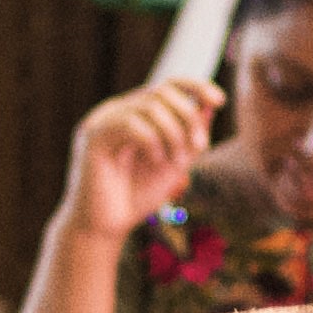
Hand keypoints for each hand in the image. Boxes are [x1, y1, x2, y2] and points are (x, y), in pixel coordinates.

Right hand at [55, 78, 219, 247]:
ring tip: (177, 161)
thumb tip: (210, 104)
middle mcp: (117, 111)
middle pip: (162, 91)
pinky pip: (131, 122)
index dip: (196, 86)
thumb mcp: (175, 163)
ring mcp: (103, 121)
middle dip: (189, 116)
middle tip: (200, 145)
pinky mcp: (93, 136)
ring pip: (150, 104)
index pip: (168, 85)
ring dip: (174, 132)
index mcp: (135, 114)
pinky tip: (156, 161)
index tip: (220, 100)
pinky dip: (153, 140)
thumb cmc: (137, 196)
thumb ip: (190, 135)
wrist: (104, 227)